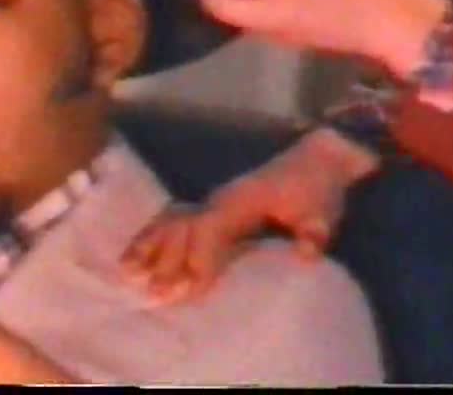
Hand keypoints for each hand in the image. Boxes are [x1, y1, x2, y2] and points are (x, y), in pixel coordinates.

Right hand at [120, 129, 377, 303]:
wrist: (317, 159)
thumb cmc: (317, 188)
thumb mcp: (325, 211)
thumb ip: (315, 232)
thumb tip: (307, 253)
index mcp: (242, 200)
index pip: (210, 228)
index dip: (198, 258)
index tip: (187, 290)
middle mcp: (220, 199)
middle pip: (184, 227)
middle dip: (168, 260)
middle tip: (151, 294)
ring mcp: (214, 200)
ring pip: (173, 220)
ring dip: (150, 244)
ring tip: (127, 271)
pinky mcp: (213, 206)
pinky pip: (176, 218)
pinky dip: (154, 235)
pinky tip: (136, 253)